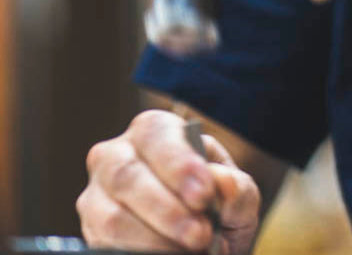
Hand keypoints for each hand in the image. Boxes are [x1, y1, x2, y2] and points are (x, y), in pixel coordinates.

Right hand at [77, 110, 260, 254]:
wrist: (201, 244)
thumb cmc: (218, 208)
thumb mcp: (238, 196)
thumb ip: (237, 189)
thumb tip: (223, 181)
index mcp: (156, 130)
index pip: (156, 135)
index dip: (178, 165)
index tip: (203, 196)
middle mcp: (117, 155)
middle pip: (126, 175)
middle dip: (166, 210)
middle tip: (201, 235)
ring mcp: (96, 196)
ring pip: (112, 218)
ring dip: (153, 241)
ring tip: (191, 253)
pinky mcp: (90, 233)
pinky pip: (104, 246)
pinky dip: (138, 254)